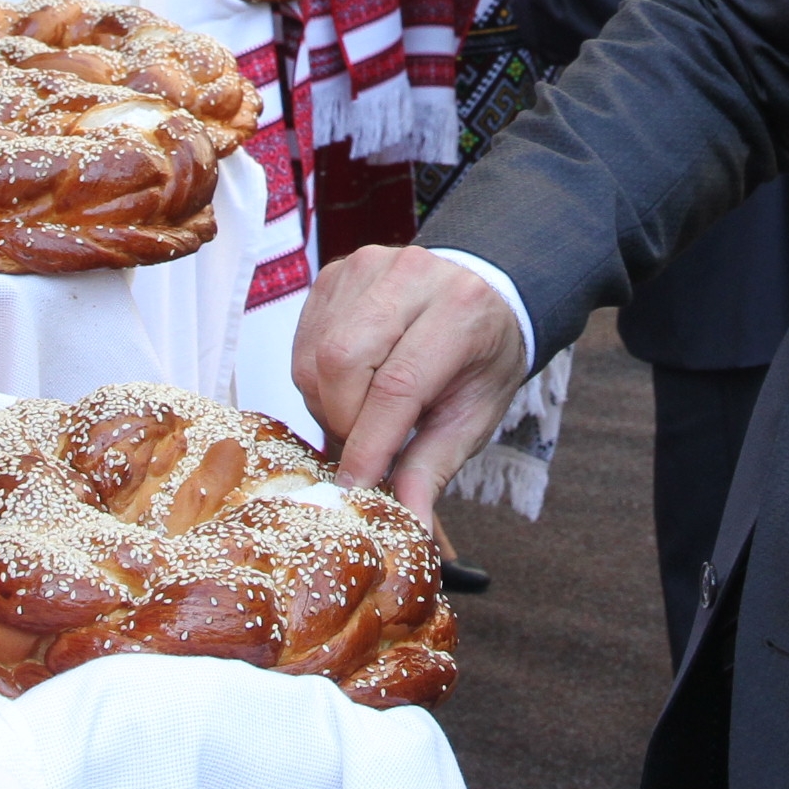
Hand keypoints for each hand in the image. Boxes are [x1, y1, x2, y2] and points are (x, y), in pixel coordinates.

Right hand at [295, 245, 527, 522]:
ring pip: (315, 354)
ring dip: (326, 402)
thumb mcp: (474, 416)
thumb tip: (408, 522)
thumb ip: (433, 467)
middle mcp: (411, 277)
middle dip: (342, 420)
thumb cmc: (480, 356)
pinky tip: (349, 384)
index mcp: (460, 311)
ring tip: (362, 413)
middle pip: (342, 360)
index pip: (397, 385)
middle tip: (363, 446)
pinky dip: (316, 378)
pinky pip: (303, 340)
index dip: (368, 443)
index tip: (356, 487)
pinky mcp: (336, 273)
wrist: (484, 293)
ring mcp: (367, 267)